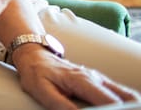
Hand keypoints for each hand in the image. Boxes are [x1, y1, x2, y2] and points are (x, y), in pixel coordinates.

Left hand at [12, 46, 140, 109]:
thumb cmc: (36, 72)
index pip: (110, 100)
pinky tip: (116, 107)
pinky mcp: (99, 83)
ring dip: (127, 105)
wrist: (33, 56)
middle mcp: (95, 79)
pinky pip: (119, 93)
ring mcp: (99, 79)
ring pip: (126, 94)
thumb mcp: (42, 91)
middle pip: (125, 97)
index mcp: (83, 81)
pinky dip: (123, 102)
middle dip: (126, 108)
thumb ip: (61, 105)